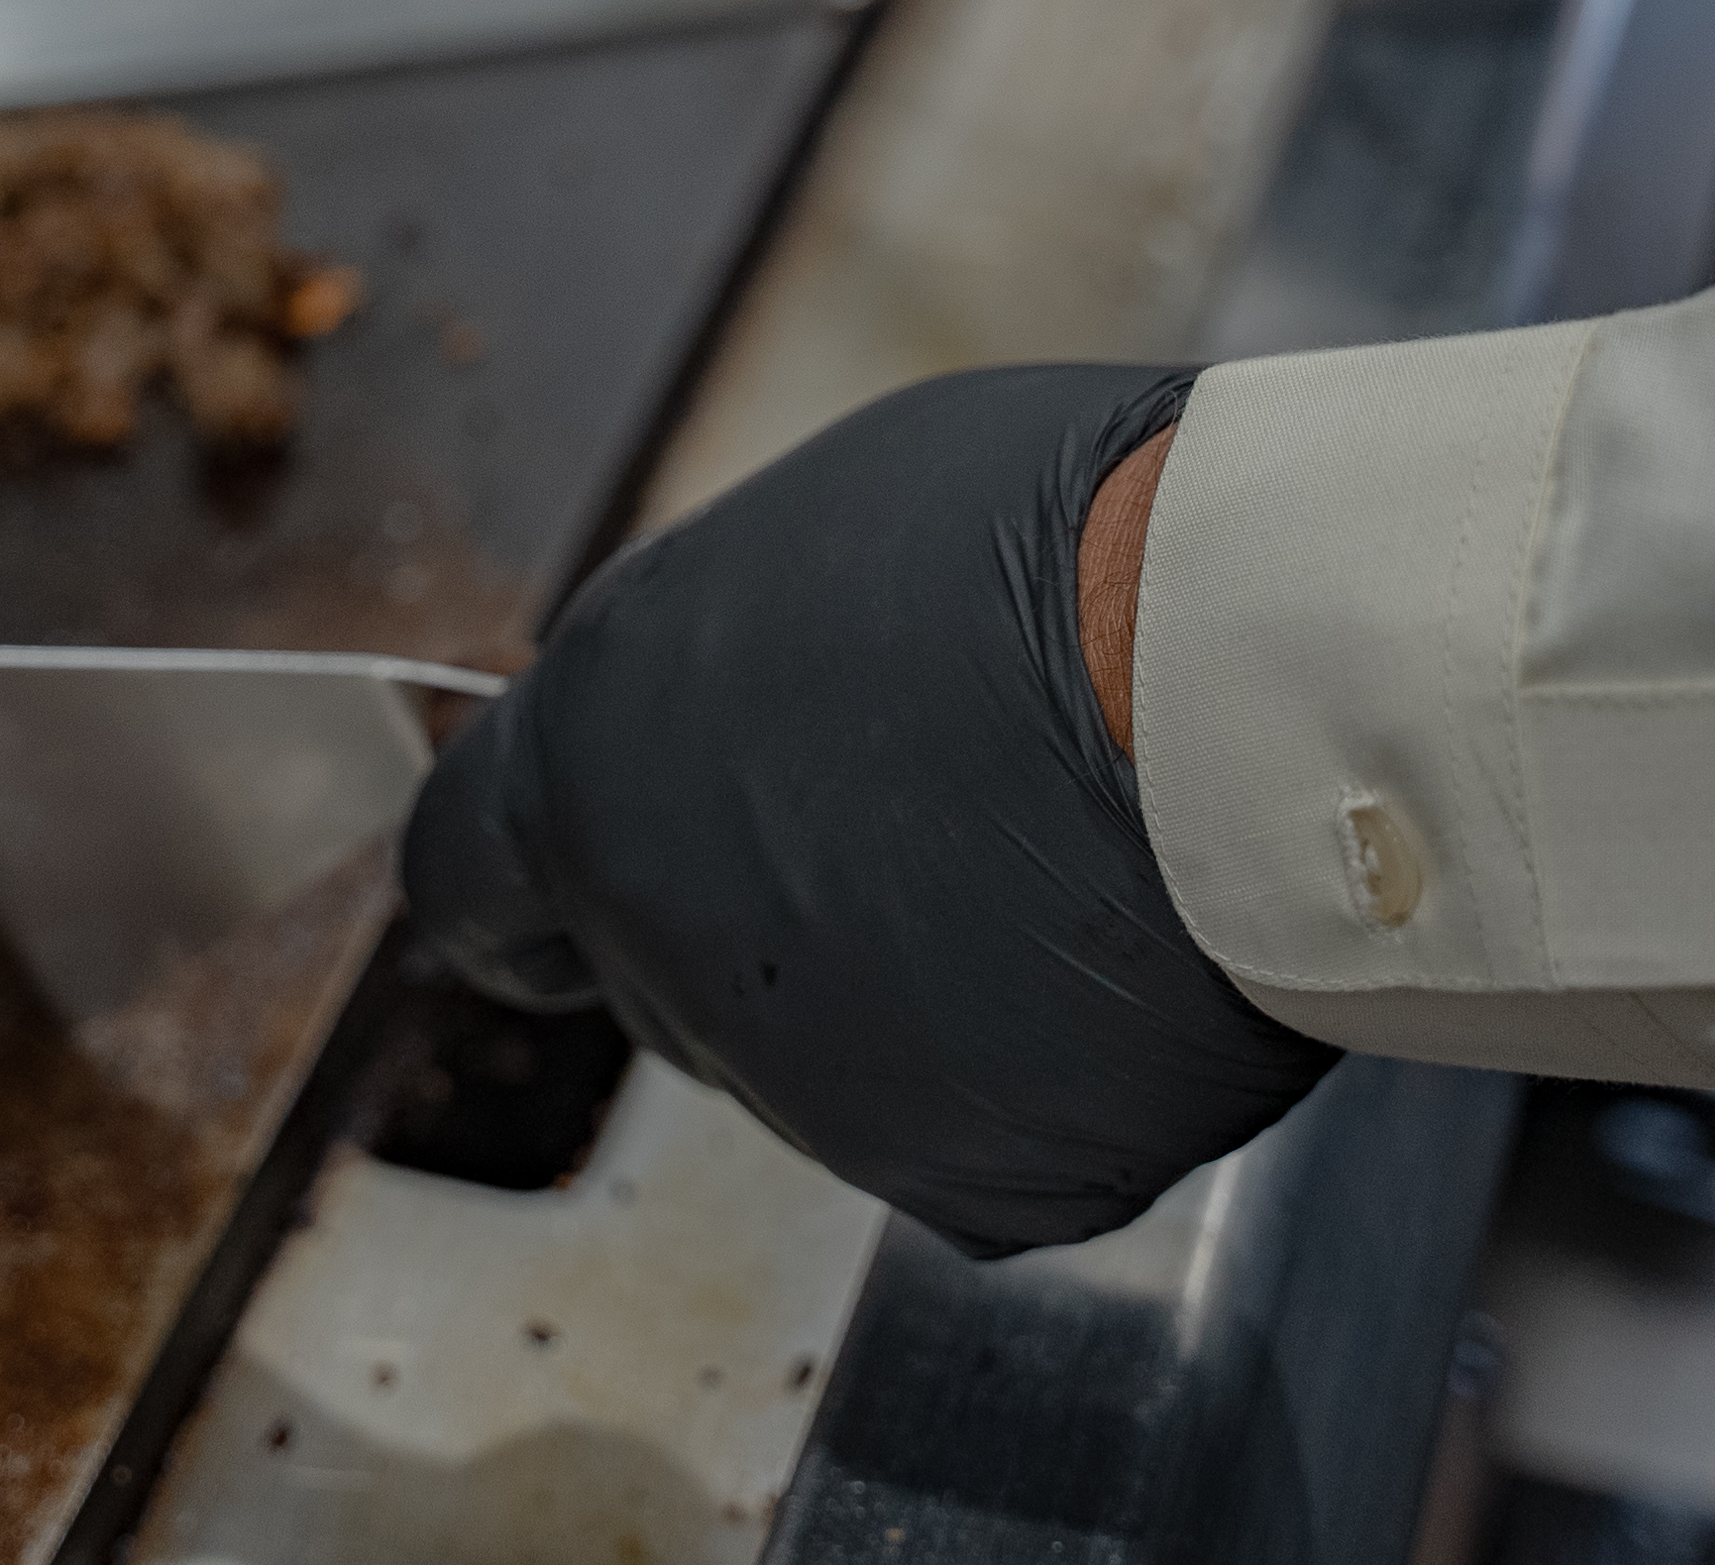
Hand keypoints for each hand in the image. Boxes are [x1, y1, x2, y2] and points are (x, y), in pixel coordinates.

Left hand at [402, 365, 1336, 1255]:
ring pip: (836, 1060)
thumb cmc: (1058, 549)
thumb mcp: (824, 534)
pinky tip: (1119, 945)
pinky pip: (984, 1134)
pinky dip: (1043, 1068)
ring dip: (913, 984)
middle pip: (672, 972)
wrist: (1246, 683)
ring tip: (1054, 845)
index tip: (544, 902)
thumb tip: (738, 714)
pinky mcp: (967, 1180)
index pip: (467, 877)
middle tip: (920, 813)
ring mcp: (815, 1086)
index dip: (517, 889)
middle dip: (762, 915)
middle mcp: (670, 943)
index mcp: (598, 761)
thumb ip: (723, 666)